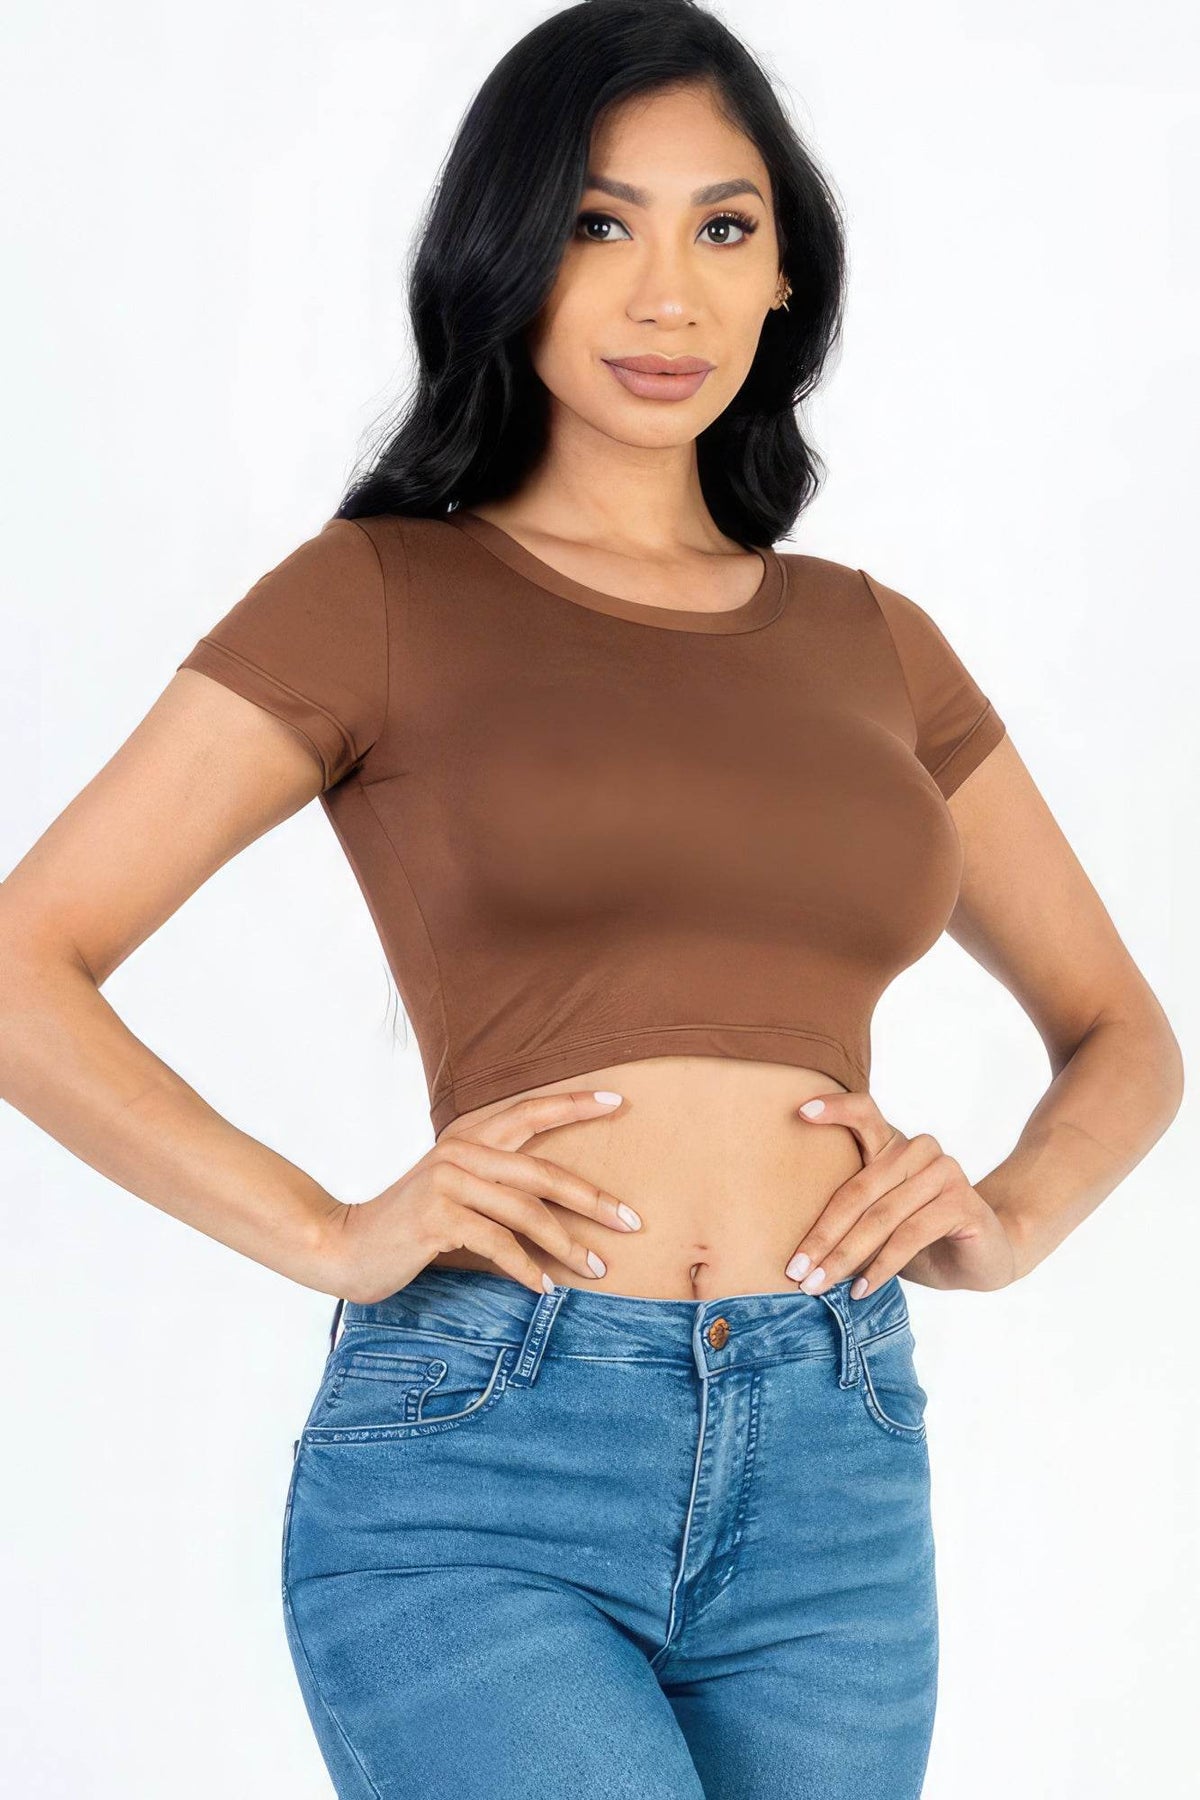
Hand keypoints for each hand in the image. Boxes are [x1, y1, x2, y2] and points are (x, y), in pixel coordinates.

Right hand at [318, 1089, 642, 1303]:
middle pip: (543, 1172)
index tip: (618, 1102)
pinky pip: (498, 1244)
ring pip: (526, 1212)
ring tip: (598, 1268)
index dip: (574, 1105)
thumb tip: (559, 1206)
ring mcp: (447, 1182)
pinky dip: (528, 1268)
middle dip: (593, 1200)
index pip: (529, 1112)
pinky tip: (546, 1287)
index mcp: (466, 1136)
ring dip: (568, 1245)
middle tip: (631, 1223)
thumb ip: (494, 1184)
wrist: (346, 1245)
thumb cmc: (410, 1225)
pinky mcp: (437, 1217)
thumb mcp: (453, 1191)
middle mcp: (459, 1152)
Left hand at [784, 1090, 1019, 1297]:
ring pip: (881, 1217)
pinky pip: (909, 1236)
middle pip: (858, 1189)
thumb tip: (798, 1249)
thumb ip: (850, 1216)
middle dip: (822, 1236)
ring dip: (845, 1258)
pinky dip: (881, 1267)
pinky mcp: (962, 1202)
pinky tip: (861, 1290)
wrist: (982, 1258)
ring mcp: (944, 1172)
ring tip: (818, 1285)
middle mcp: (919, 1150)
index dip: (834, 1109)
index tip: (801, 1112)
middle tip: (795, 1270)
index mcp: (894, 1144)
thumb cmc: (920, 1240)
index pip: (864, 1113)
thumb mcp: (879, 1222)